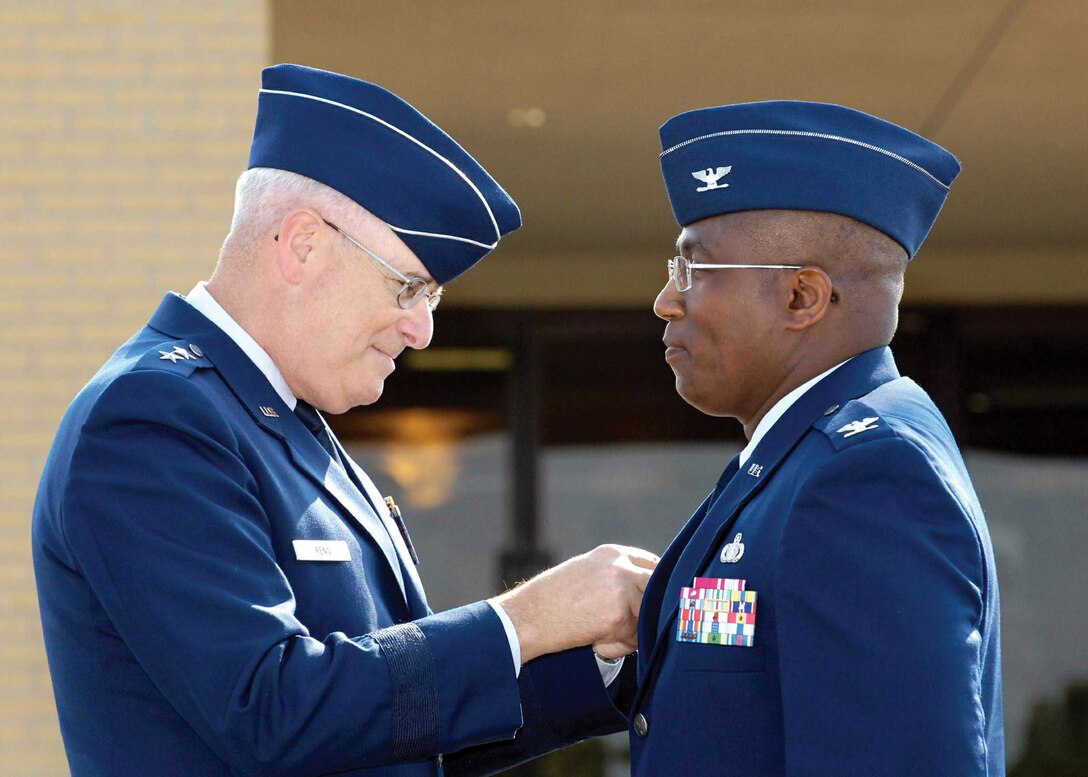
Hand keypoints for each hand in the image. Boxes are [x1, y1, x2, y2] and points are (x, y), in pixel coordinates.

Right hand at [492, 544, 657, 663]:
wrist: (528, 617)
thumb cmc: (552, 598)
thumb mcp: (586, 573)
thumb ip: (615, 577)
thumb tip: (647, 596)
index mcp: (613, 553)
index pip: (653, 565)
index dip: (657, 588)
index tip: (656, 605)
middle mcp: (621, 567)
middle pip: (659, 588)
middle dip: (653, 609)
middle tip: (637, 625)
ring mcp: (622, 591)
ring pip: (649, 616)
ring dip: (633, 631)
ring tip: (602, 635)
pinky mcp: (618, 618)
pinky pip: (633, 639)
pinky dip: (617, 647)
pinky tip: (594, 643)